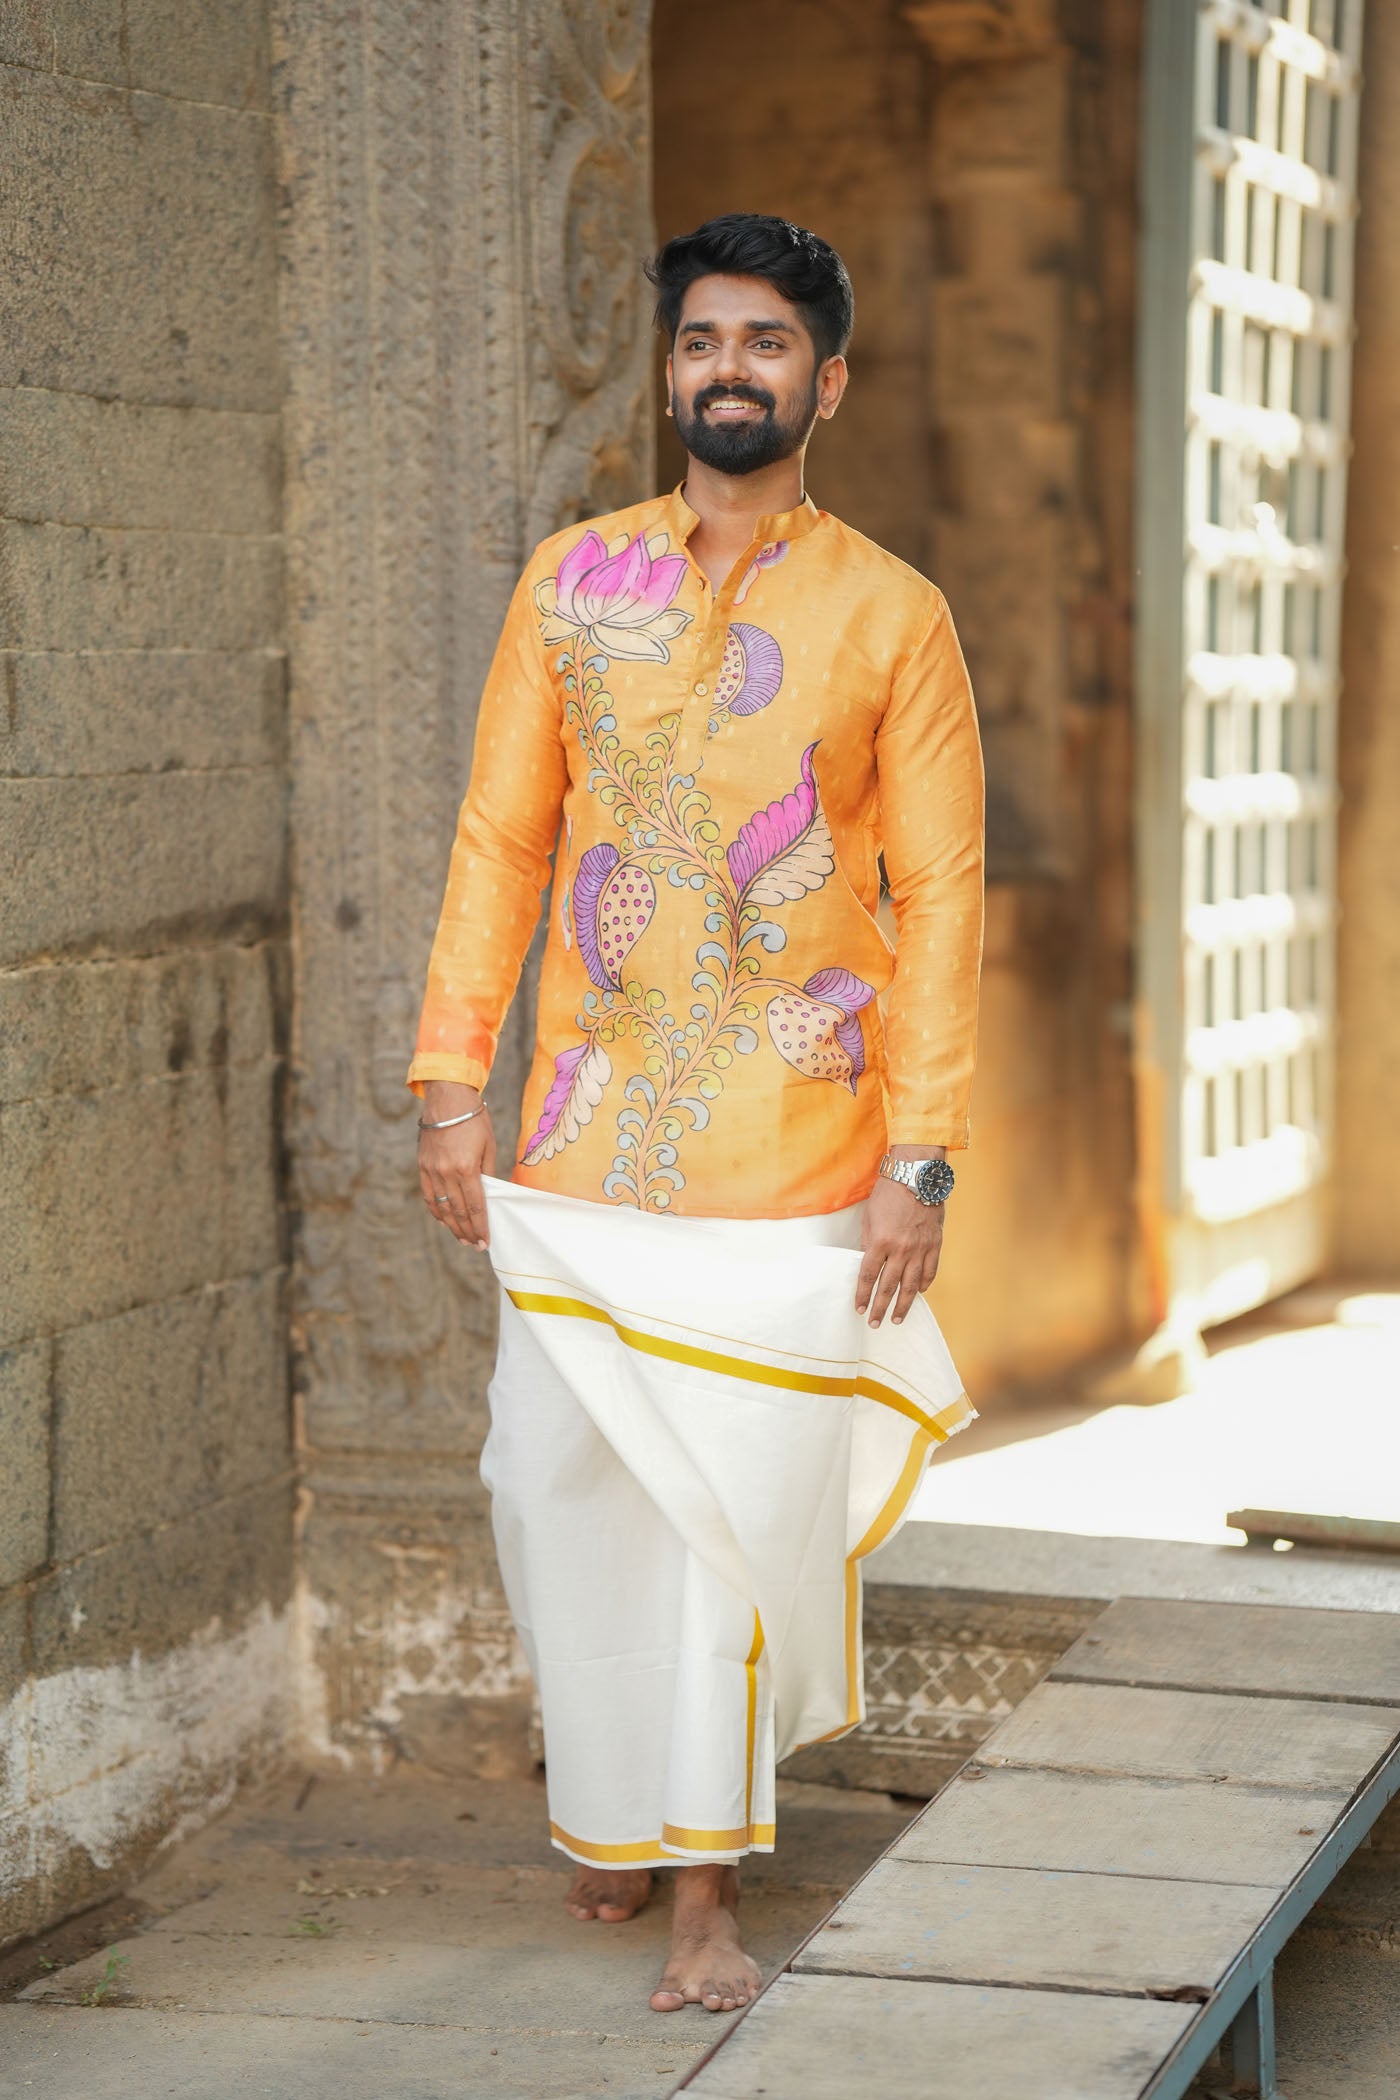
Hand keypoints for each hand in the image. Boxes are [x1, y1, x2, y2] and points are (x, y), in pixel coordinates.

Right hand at [417, 1082, 495, 1249]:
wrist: (447, 1098)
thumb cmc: (474, 1119)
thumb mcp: (489, 1146)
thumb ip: (487, 1173)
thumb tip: (489, 1195)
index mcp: (466, 1167)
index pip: (475, 1206)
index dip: (480, 1226)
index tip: (485, 1241)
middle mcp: (447, 1172)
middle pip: (458, 1211)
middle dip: (468, 1231)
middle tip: (475, 1246)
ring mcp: (432, 1170)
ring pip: (442, 1207)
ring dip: (452, 1226)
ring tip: (462, 1238)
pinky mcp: (422, 1166)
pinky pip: (428, 1195)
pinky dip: (436, 1210)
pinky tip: (444, 1221)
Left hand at [854, 1150, 946, 1327]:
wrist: (916, 1176)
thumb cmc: (888, 1194)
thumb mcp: (869, 1218)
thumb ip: (869, 1243)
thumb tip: (867, 1264)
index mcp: (880, 1241)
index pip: (868, 1276)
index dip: (862, 1294)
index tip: (859, 1308)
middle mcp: (901, 1249)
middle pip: (888, 1286)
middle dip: (880, 1307)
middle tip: (875, 1323)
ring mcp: (920, 1248)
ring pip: (911, 1285)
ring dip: (903, 1304)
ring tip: (898, 1319)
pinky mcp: (935, 1244)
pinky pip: (930, 1271)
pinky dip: (924, 1285)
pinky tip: (918, 1293)